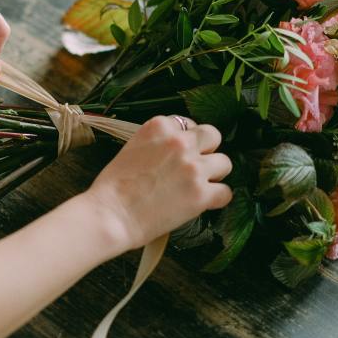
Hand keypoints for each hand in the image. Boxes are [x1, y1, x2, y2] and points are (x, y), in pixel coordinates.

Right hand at [84, 115, 232, 251]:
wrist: (111, 214)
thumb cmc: (113, 187)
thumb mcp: (132, 148)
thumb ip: (156, 144)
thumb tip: (173, 152)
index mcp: (159, 127)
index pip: (187, 123)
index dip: (186, 140)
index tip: (180, 153)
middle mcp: (179, 142)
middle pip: (212, 136)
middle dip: (206, 151)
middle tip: (195, 166)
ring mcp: (193, 167)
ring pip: (225, 162)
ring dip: (214, 175)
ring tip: (199, 186)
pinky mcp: (201, 194)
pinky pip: (226, 192)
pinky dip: (217, 199)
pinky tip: (203, 203)